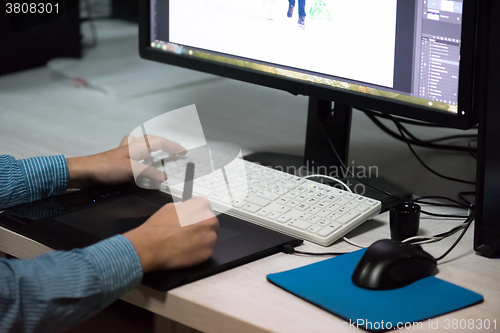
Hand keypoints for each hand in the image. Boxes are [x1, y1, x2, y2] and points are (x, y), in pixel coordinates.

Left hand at [66, 135, 185, 188]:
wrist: (84, 173)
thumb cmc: (105, 168)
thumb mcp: (132, 171)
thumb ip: (149, 173)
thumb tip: (162, 176)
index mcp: (136, 147)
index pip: (159, 143)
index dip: (172, 146)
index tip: (182, 152)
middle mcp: (130, 148)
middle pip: (149, 140)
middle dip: (161, 143)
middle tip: (171, 150)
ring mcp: (122, 155)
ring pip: (139, 147)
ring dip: (148, 150)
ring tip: (156, 158)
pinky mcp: (116, 164)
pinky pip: (132, 159)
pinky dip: (139, 162)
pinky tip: (139, 171)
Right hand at [124, 197, 218, 271]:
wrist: (150, 247)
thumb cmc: (158, 227)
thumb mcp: (170, 207)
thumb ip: (184, 207)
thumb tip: (187, 208)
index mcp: (201, 206)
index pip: (205, 207)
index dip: (197, 214)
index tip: (192, 219)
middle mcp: (209, 220)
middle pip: (211, 222)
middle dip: (202, 227)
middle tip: (189, 233)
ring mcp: (210, 237)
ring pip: (210, 237)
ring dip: (201, 239)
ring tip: (185, 242)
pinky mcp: (207, 253)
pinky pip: (206, 250)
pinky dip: (198, 251)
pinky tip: (185, 251)